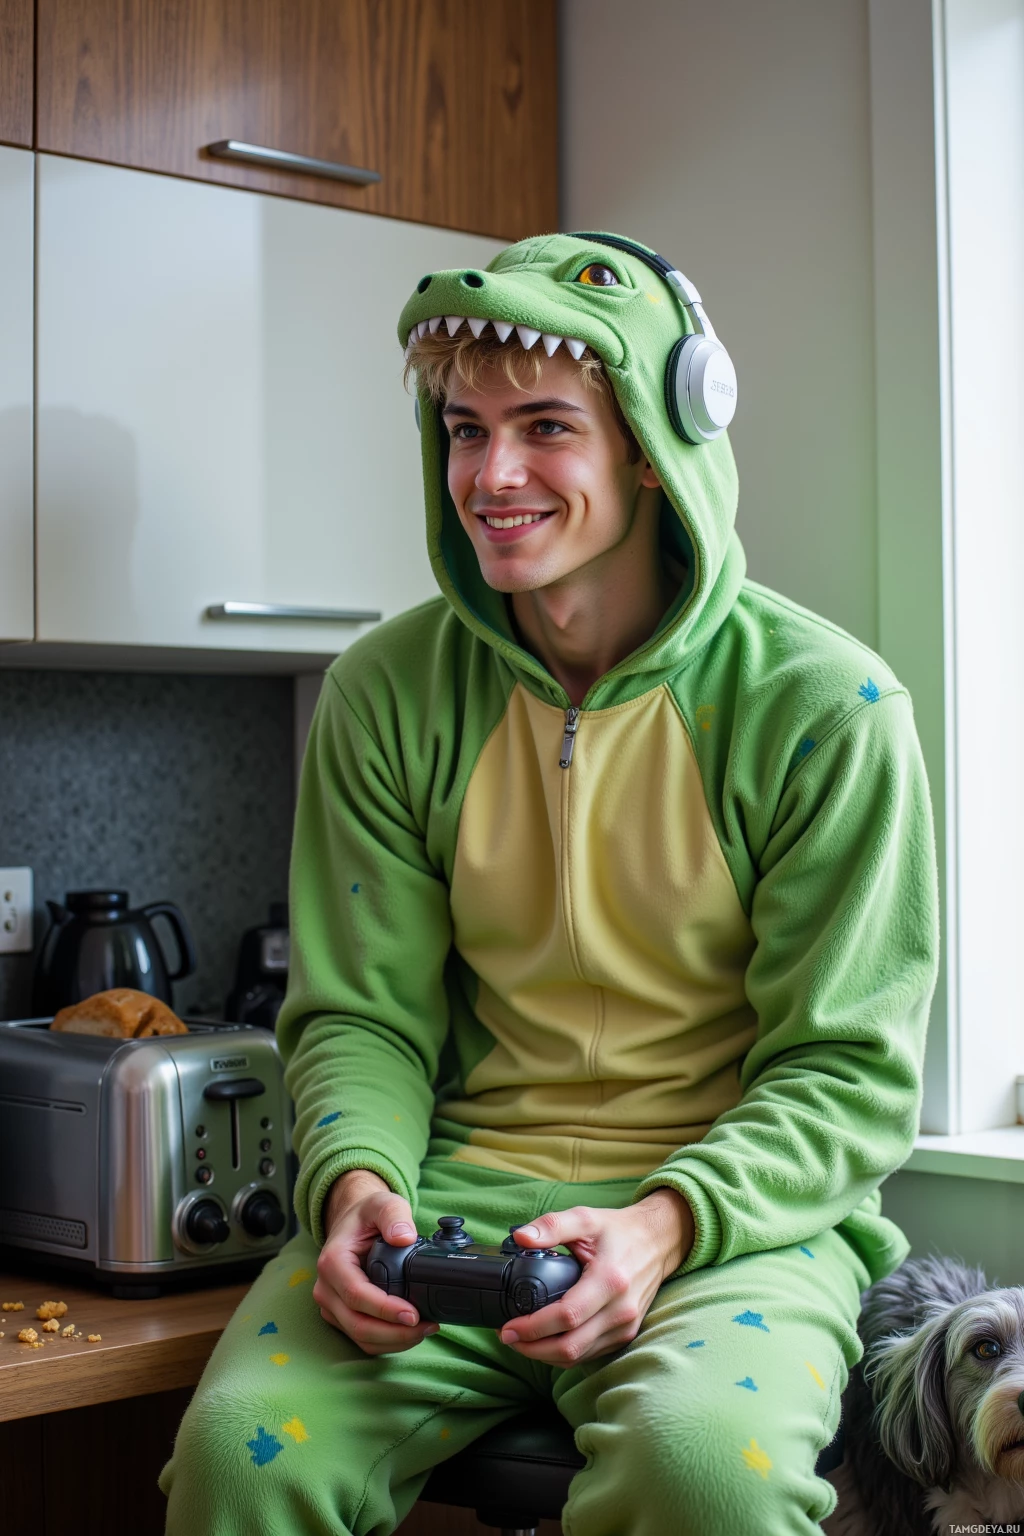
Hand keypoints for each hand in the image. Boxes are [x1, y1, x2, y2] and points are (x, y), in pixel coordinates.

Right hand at [313, 1169, 438, 1355]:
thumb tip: (404, 1237)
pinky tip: (410, 1332)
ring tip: (425, 1329)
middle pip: (357, 1324)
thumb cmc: (367, 1215)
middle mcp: (326, 1288)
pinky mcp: (341, 1316)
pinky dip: (387, 1342)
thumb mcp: (382, 1203)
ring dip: (393, 1341)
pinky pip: (362, 1339)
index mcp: (332, 1262)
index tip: (413, 1314)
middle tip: (427, 1326)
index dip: (384, 1309)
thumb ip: (394, 1215)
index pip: (356, 1295)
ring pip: (360, 1337)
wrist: (353, 1223)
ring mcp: (331, 1305)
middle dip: (394, 1333)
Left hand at [498, 1189, 693, 1365]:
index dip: (533, 1328)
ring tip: (522, 1341)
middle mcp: (621, 1309)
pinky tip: (547, 1341)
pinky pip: (591, 1355)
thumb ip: (552, 1225)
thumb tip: (521, 1237)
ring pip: (579, 1357)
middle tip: (508, 1338)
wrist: (659, 1241)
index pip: (566, 1317)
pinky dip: (565, 1354)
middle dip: (533, 1349)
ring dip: (546, 1356)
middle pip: (570, 1347)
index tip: (508, 1327)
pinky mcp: (627, 1334)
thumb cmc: (620, 1230)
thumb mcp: (586, 1218)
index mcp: (609, 1280)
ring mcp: (626, 1326)